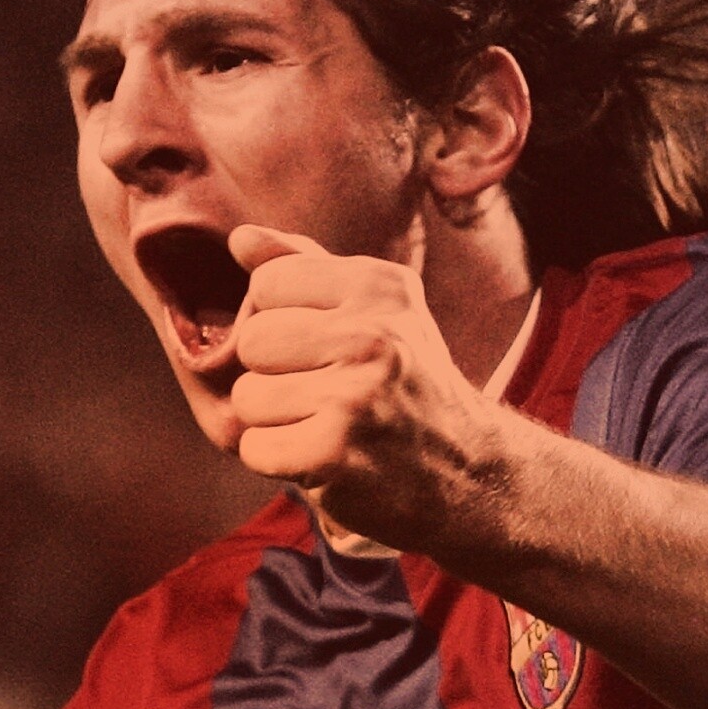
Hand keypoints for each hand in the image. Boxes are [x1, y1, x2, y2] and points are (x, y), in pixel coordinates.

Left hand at [226, 225, 505, 552]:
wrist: (467, 472)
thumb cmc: (403, 384)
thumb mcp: (373, 308)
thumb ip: (303, 266)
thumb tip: (240, 236)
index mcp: (379, 286)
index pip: (268, 282)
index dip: (283, 320)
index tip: (326, 346)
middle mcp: (372, 333)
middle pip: (253, 340)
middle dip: (273, 372)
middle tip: (323, 392)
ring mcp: (356, 395)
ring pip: (247, 397)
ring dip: (274, 421)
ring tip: (324, 424)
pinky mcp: (336, 453)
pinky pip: (254, 447)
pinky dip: (277, 460)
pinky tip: (321, 458)